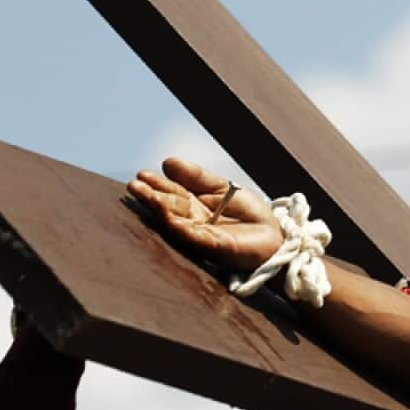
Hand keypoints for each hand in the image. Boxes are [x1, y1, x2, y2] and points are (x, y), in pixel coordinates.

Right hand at [127, 158, 283, 272]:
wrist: (275, 236)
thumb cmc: (249, 214)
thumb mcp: (223, 187)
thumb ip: (198, 177)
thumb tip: (167, 162)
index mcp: (194, 205)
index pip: (172, 192)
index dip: (158, 184)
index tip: (142, 174)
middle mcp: (193, 220)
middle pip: (169, 206)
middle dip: (151, 196)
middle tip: (134, 185)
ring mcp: (200, 235)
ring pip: (176, 221)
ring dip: (160, 209)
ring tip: (145, 195)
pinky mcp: (212, 247)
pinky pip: (194, 236)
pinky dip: (182, 227)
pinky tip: (169, 217)